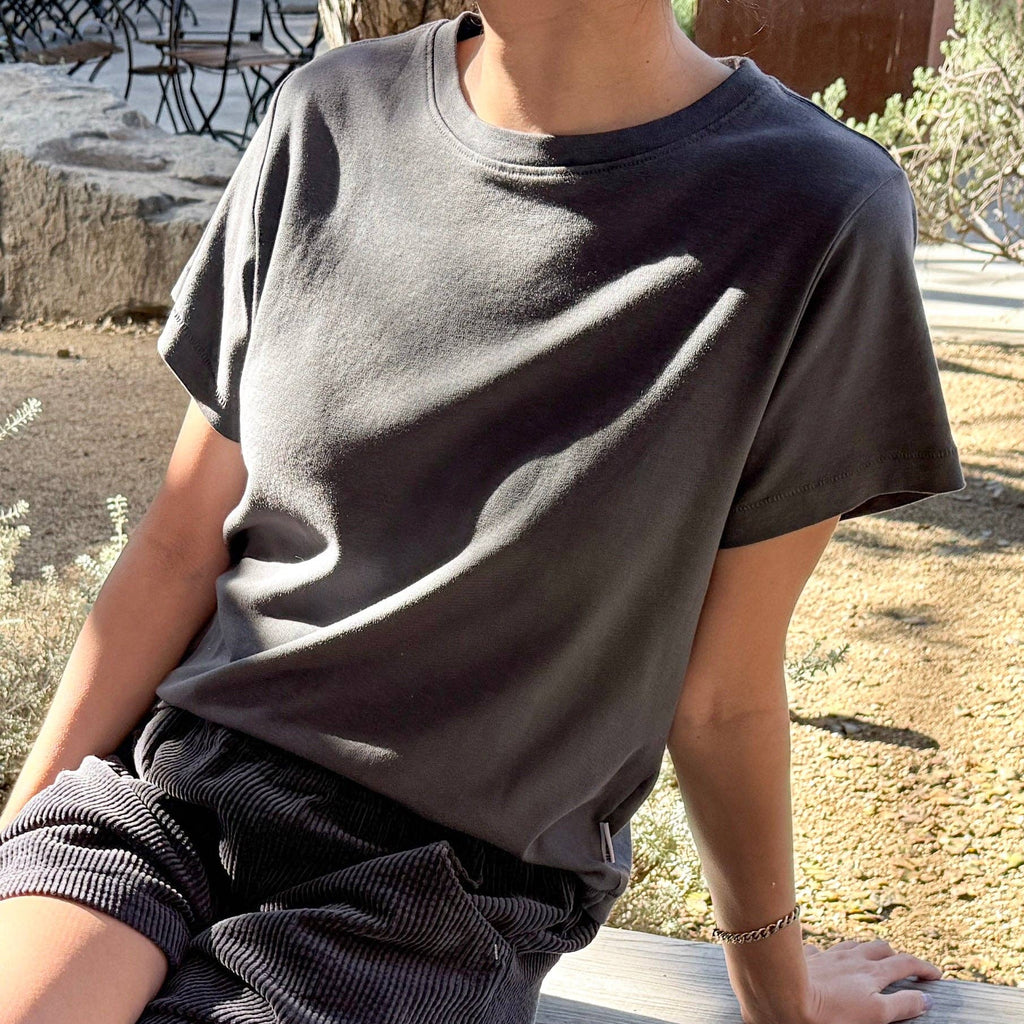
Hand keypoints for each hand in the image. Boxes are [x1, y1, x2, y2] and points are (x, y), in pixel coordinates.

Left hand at [799, 938, 941, 1022]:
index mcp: (872, 971)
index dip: (924, 968)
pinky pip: (824, 950)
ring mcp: (829, 954)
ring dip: (866, 951)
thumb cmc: (833, 1011)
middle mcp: (852, 957)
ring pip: (853, 945)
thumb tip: (924, 999)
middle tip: (903, 967)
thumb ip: (901, 1005)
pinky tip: (828, 960)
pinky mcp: (809, 958)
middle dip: (895, 955)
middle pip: (880, 947)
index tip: (936, 975)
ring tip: (870, 960)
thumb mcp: (875, 1013)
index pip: (906, 963)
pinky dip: (832, 955)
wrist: (786, 994)